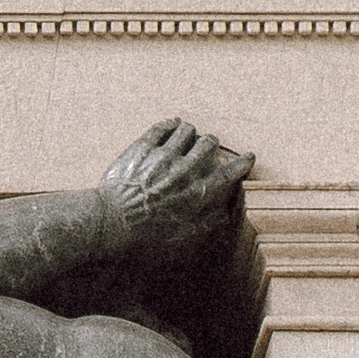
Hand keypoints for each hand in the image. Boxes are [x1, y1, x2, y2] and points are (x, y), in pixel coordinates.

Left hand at [96, 116, 252, 249]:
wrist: (110, 220)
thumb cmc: (144, 231)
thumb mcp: (179, 233)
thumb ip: (205, 222)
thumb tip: (225, 214)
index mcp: (195, 193)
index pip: (228, 173)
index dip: (241, 164)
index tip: (247, 157)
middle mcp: (183, 171)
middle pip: (209, 144)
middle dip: (211, 143)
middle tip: (207, 146)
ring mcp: (162, 157)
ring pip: (187, 130)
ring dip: (190, 132)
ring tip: (187, 135)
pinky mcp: (143, 148)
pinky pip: (162, 127)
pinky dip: (170, 124)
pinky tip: (172, 125)